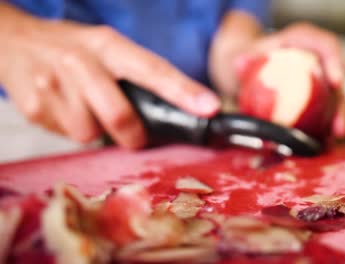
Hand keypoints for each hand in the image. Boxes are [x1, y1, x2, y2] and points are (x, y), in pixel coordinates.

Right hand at [0, 4, 219, 148]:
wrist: (13, 41)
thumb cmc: (72, 49)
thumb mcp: (107, 48)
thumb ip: (138, 75)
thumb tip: (175, 110)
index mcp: (108, 45)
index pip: (153, 70)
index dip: (183, 91)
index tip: (210, 108)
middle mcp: (81, 62)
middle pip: (120, 116)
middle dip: (132, 134)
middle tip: (132, 133)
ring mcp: (54, 84)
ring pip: (91, 133)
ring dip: (96, 128)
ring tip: (84, 105)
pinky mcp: (34, 106)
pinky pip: (67, 136)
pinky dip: (73, 128)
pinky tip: (65, 107)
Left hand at [235, 23, 344, 137]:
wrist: (249, 67)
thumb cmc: (252, 57)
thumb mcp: (244, 54)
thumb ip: (242, 59)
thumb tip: (240, 63)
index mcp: (301, 41)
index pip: (325, 44)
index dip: (335, 60)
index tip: (337, 82)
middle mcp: (316, 59)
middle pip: (335, 78)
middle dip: (340, 103)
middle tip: (339, 126)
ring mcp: (318, 80)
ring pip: (335, 99)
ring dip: (337, 119)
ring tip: (335, 137)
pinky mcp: (316, 98)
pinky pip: (325, 112)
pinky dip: (324, 128)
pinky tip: (323, 143)